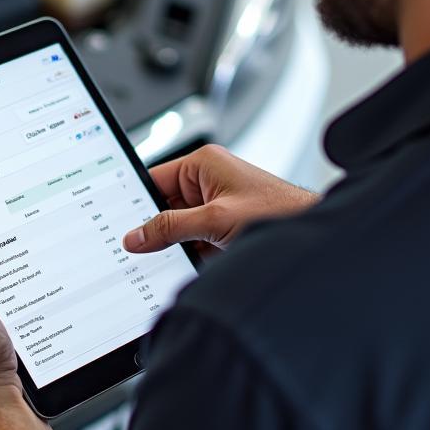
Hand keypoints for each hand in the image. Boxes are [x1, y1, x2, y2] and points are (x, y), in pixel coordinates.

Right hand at [123, 144, 317, 253]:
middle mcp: (208, 180)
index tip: (117, 223)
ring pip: (177, 227)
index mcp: (203, 163)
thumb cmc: (279, 212)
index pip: (154, 179)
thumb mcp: (214, 220)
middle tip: (136, 249)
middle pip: (163, 206)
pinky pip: (192, 240)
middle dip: (153, 228)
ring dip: (172, 244)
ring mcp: (215, 206)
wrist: (312, 234)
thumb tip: (136, 236)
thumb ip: (171, 227)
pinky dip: (186, 254)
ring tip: (163, 259)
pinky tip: (182, 266)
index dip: (134, 201)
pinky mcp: (222, 228)